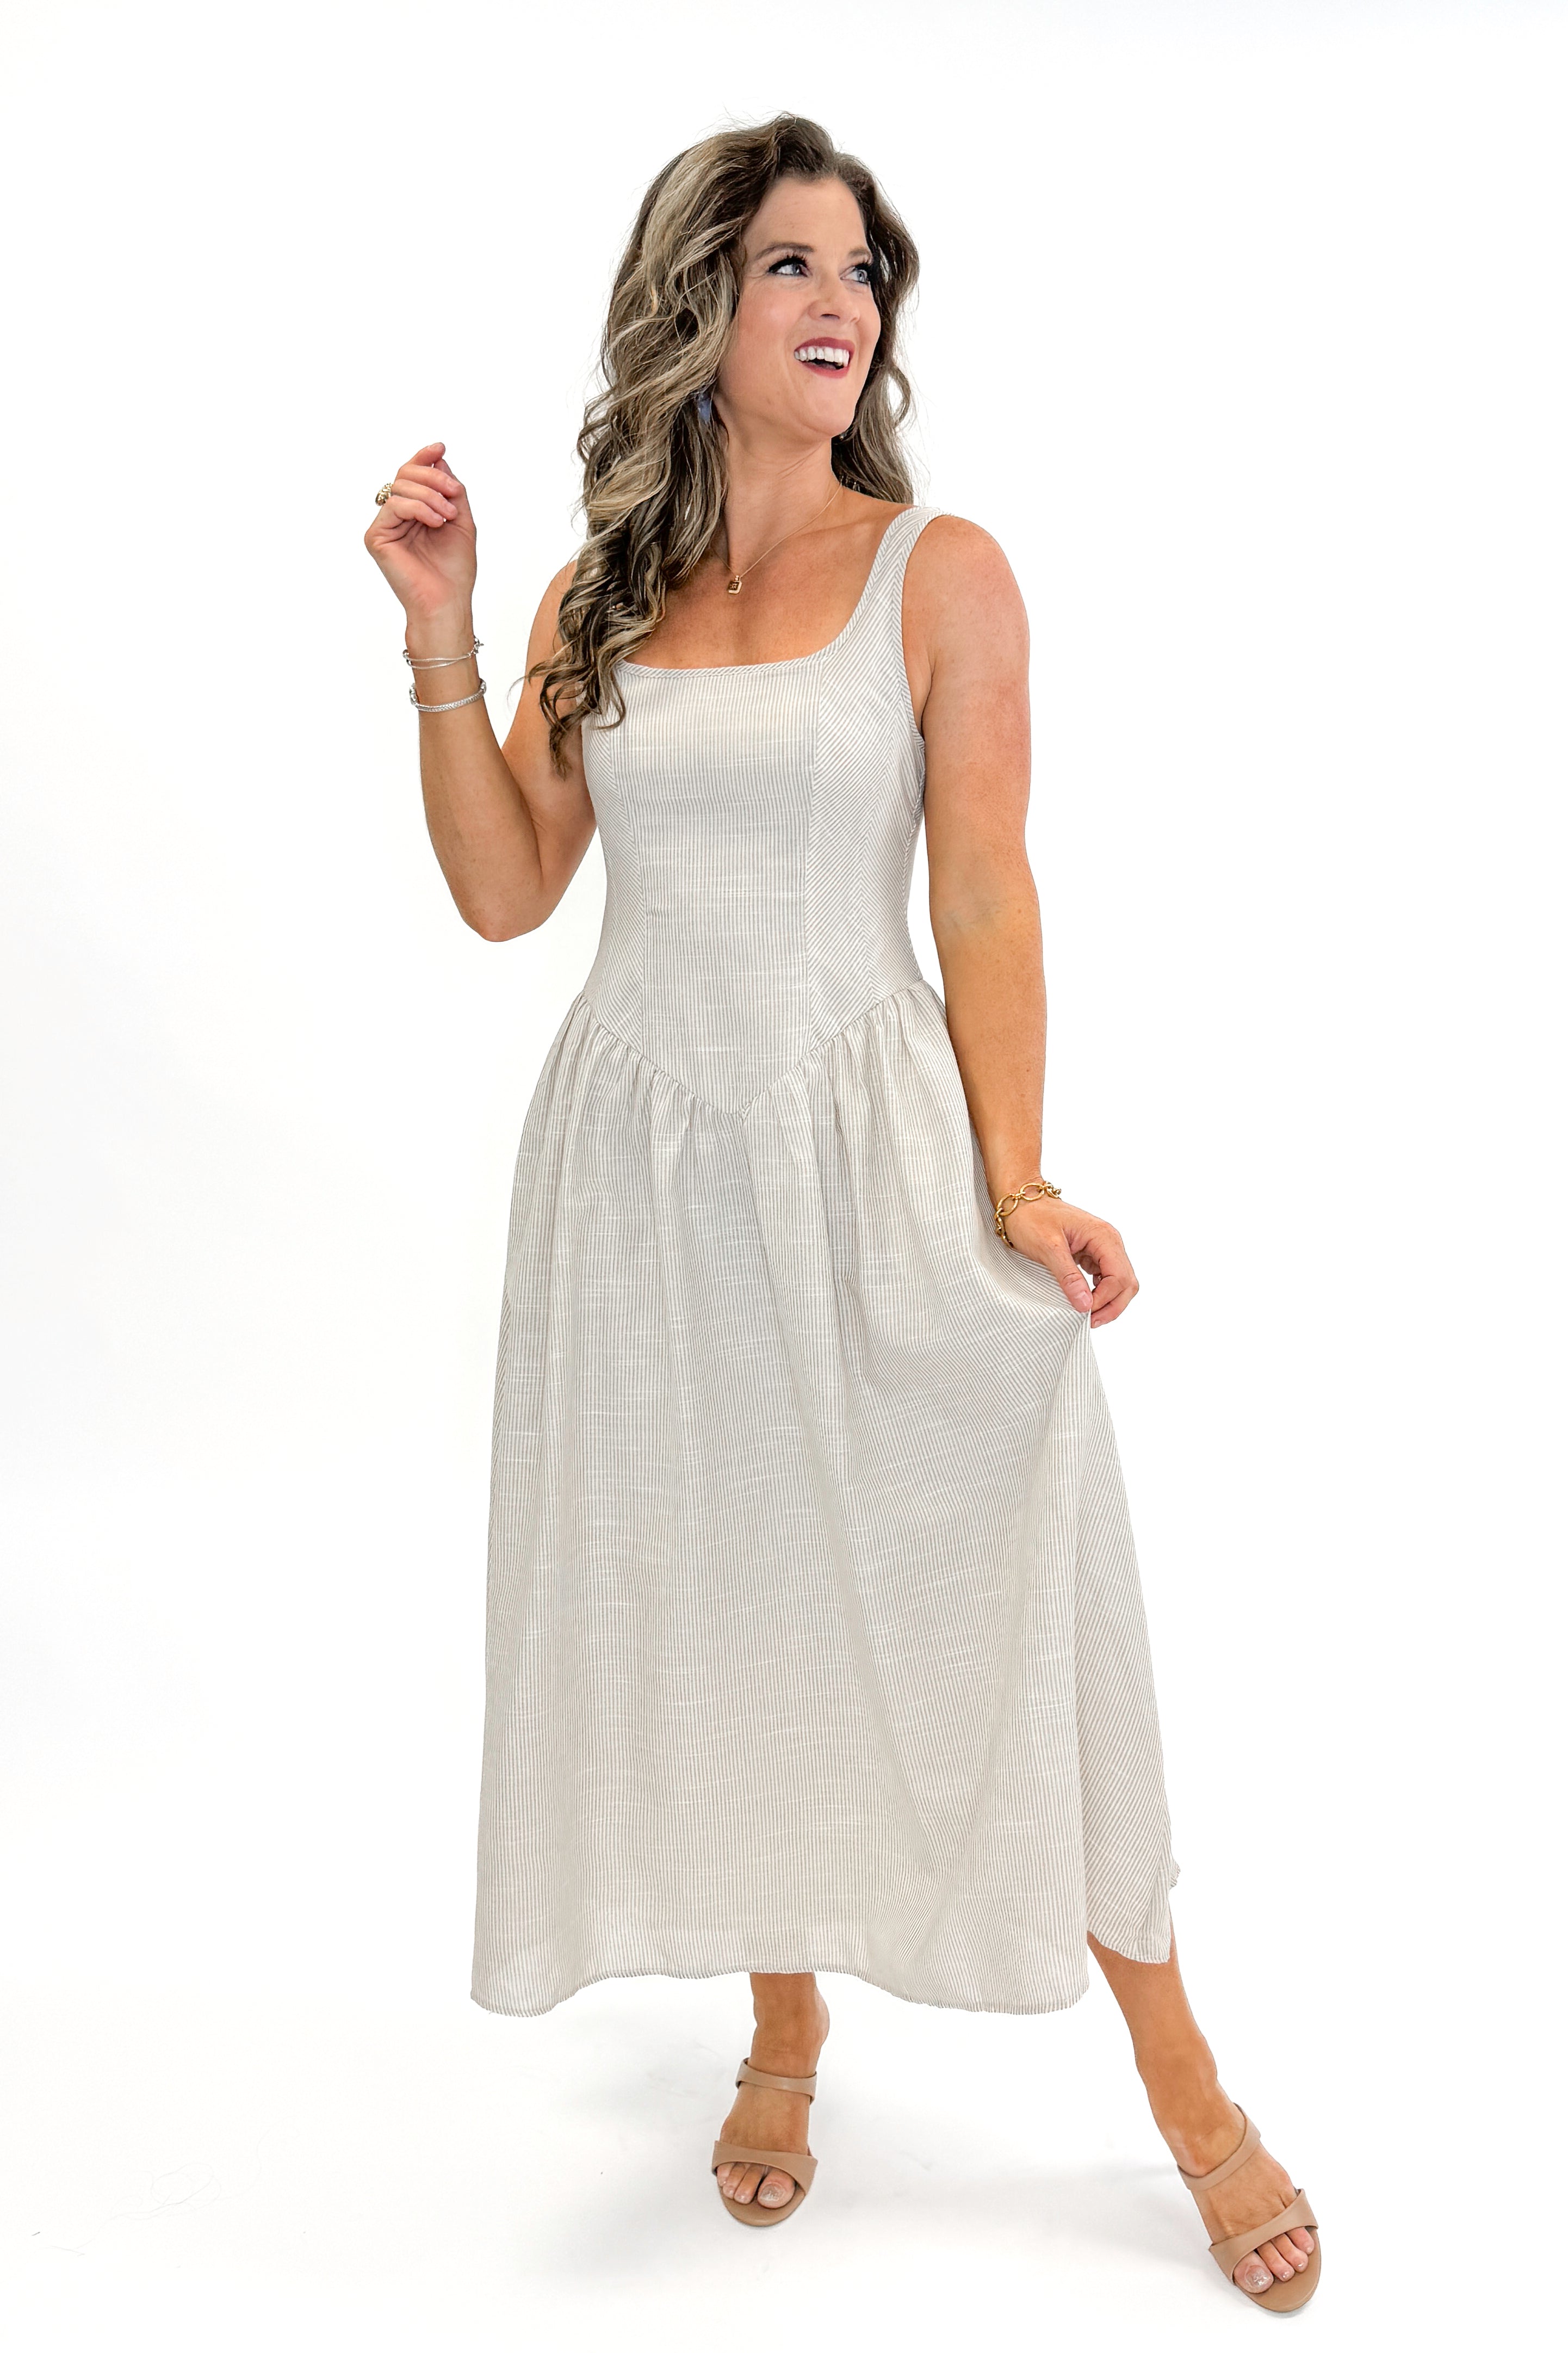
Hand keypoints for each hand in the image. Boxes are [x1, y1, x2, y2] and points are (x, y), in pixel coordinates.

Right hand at [363, 440, 476, 624]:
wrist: (448, 602)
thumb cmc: (455, 571)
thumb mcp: (461, 520)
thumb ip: (451, 490)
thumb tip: (439, 458)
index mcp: (415, 512)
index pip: (413, 476)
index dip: (424, 458)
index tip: (440, 447)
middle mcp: (397, 517)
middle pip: (405, 475)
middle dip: (432, 477)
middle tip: (453, 492)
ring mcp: (385, 526)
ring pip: (400, 488)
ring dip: (430, 496)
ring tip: (448, 516)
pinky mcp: (376, 537)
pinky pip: (394, 506)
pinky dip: (418, 509)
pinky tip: (435, 523)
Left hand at [997, 1196, 1138, 1327]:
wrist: (1020, 1201)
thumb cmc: (1031, 1217)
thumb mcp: (1047, 1248)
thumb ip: (1068, 1277)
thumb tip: (1085, 1305)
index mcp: (1103, 1236)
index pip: (1119, 1277)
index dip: (1105, 1300)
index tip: (1084, 1313)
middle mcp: (1109, 1241)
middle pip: (1126, 1282)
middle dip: (1112, 1305)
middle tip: (1090, 1322)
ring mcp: (1103, 1247)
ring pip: (1120, 1282)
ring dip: (1108, 1302)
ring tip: (1088, 1317)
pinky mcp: (1093, 1253)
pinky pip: (1106, 1278)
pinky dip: (1100, 1293)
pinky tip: (1085, 1302)